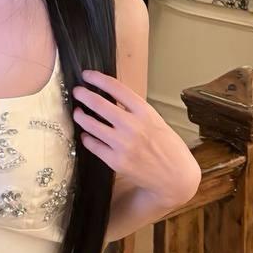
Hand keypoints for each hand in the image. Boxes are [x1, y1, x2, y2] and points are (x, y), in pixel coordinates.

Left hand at [72, 69, 200, 202]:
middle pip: (99, 104)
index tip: (87, 75)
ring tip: (78, 113)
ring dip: (80, 116)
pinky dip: (87, 138)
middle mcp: (133, 126)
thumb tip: (112, 99)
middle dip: (83, 95)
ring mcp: (123, 145)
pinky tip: (86, 135)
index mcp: (145, 112)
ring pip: (91, 125)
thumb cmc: (168, 147)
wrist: (175, 177)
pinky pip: (93, 145)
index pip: (116, 88)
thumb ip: (135, 111)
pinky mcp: (116, 162)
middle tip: (77, 92)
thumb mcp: (156, 121)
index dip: (98, 79)